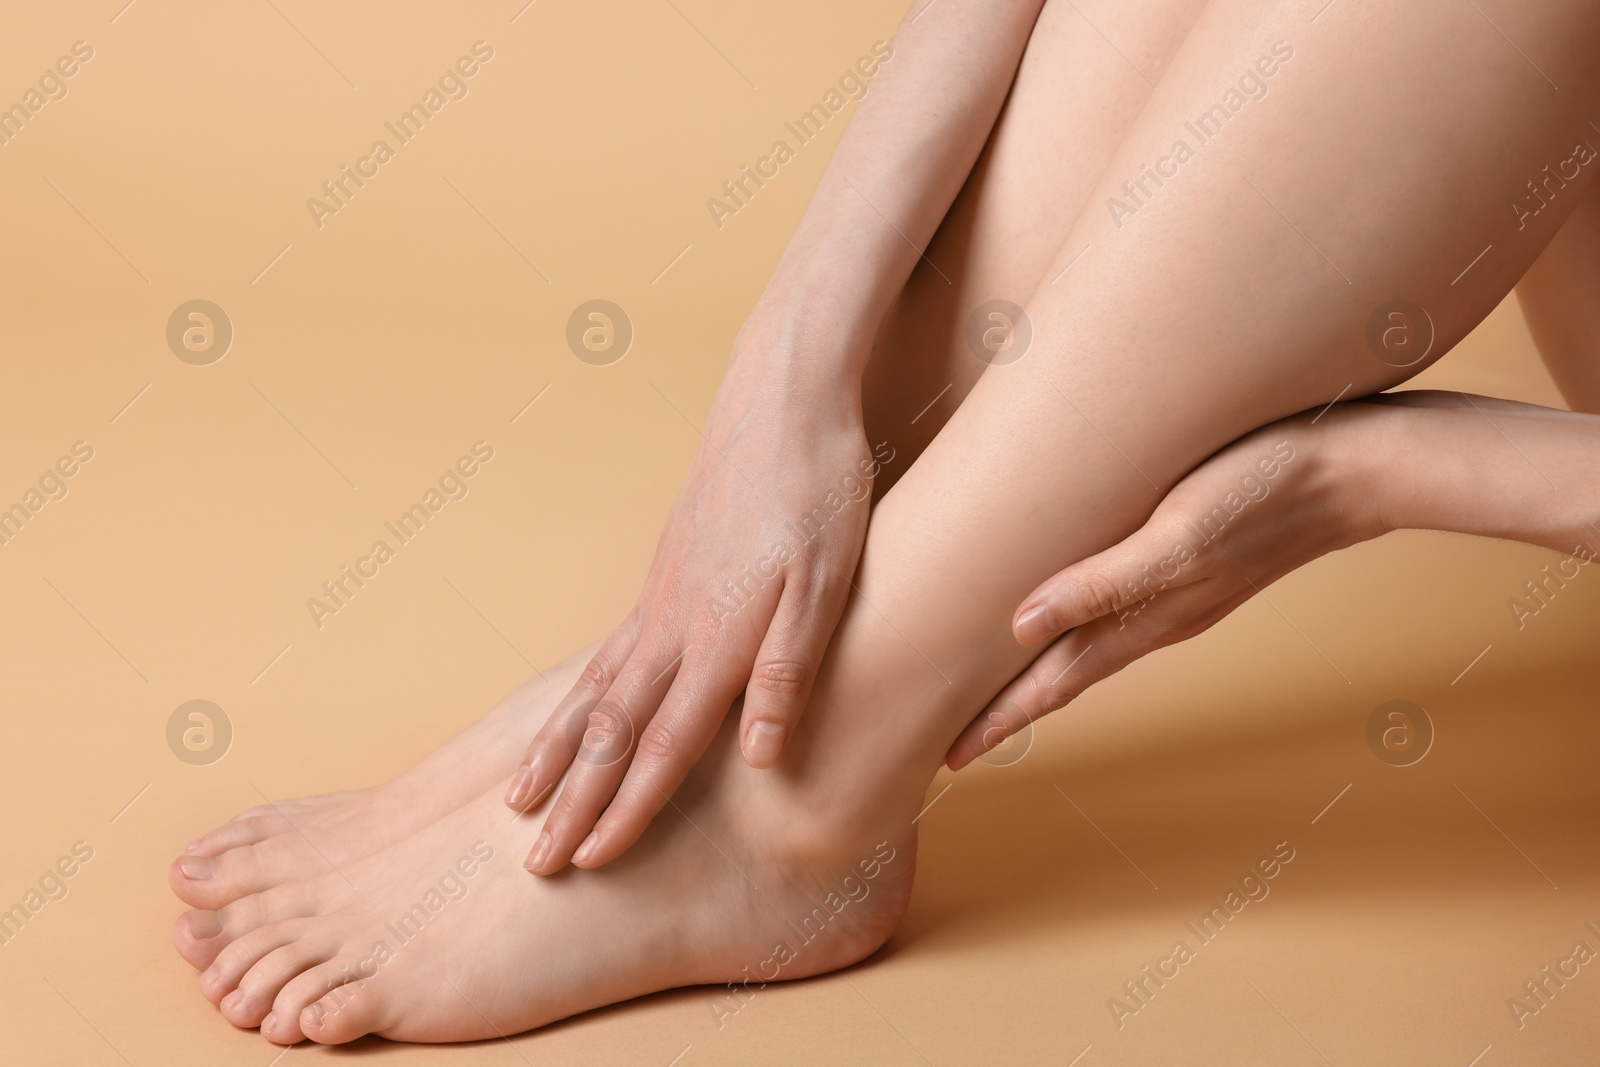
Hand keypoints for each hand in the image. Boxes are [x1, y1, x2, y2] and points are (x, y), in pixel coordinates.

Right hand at [509, 323, 891, 872]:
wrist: (780, 398)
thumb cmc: (818, 490)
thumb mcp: (829, 583)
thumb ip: (788, 671)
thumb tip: (758, 757)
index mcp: (716, 638)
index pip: (662, 745)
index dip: (628, 807)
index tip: (590, 859)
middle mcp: (673, 625)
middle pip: (610, 730)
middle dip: (572, 800)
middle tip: (534, 859)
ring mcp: (661, 597)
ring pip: (593, 690)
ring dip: (557, 751)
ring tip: (520, 795)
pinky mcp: (664, 573)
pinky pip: (607, 651)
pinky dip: (576, 695)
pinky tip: (575, 709)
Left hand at [946, 407, 1383, 769]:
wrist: (1355, 467)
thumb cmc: (1262, 492)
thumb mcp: (1176, 538)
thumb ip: (1102, 585)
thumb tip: (1020, 627)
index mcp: (1145, 620)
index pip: (1053, 683)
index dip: (1001, 720)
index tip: (952, 758)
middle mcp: (1155, 616)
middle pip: (1064, 674)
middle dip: (1009, 708)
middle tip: (956, 740)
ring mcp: (1175, 591)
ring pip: (1089, 644)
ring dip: (1040, 671)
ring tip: (997, 686)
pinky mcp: (1188, 556)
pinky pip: (1115, 606)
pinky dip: (1076, 624)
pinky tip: (1067, 609)